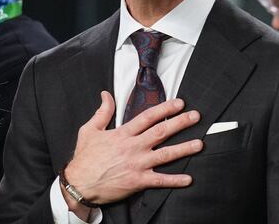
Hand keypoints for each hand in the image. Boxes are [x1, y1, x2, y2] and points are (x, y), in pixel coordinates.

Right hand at [62, 91, 202, 215]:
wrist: (79, 184)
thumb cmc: (84, 158)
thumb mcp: (89, 130)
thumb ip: (102, 112)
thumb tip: (106, 94)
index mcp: (123, 134)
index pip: (148, 117)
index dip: (165, 109)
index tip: (180, 103)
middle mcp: (133, 147)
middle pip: (161, 132)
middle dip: (180, 123)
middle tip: (196, 116)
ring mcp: (137, 164)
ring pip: (165, 154)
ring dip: (184, 149)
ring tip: (199, 143)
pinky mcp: (138, 181)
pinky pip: (160, 180)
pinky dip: (175, 180)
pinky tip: (188, 179)